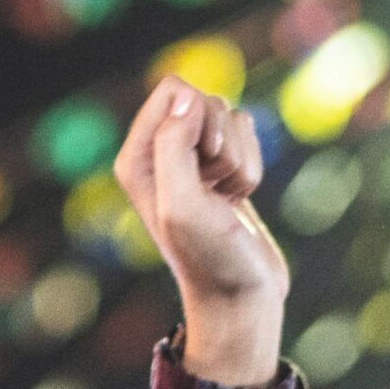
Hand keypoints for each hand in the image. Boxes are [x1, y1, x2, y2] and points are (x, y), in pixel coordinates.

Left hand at [114, 75, 290, 384]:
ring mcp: (190, 159)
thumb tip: (187, 97)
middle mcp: (159, 153)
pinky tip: (236, 200)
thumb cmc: (211, 259)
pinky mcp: (219, 168)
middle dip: (224, 144)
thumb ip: (175, 145)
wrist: (240, 299)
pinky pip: (246, 137)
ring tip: (225, 201)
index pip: (175, 90)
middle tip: (215, 190)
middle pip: (206, 101)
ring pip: (230, 119)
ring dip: (240, 161)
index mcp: (137, 156)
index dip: (201, 119)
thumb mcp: (184, 206)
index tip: (203, 164)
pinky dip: (251, 168)